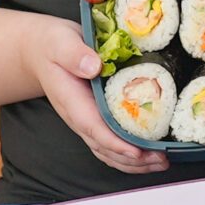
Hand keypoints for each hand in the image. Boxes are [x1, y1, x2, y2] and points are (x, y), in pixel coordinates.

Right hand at [25, 17, 166, 174]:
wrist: (41, 51)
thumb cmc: (52, 45)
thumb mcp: (60, 42)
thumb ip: (75, 54)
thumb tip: (94, 67)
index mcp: (72, 102)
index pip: (93, 128)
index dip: (115, 143)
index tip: (137, 151)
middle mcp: (79, 117)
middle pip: (105, 147)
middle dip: (133, 158)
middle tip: (163, 159)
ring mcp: (87, 121)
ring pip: (109, 151)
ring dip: (135, 162)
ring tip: (162, 162)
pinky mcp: (96, 119)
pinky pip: (111, 143)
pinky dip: (130, 154)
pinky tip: (150, 155)